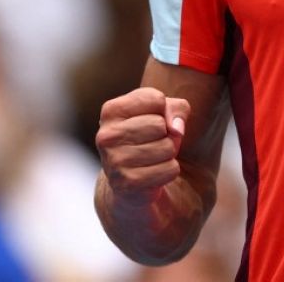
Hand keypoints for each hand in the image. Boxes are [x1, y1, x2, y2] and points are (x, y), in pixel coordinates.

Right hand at [97, 87, 190, 204]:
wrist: (131, 180)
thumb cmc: (149, 136)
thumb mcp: (163, 112)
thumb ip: (177, 108)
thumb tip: (177, 129)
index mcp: (111, 111)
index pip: (156, 100)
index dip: (164, 111)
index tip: (150, 120)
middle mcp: (106, 135)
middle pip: (160, 125)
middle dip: (166, 134)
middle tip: (152, 143)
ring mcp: (114, 161)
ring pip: (167, 147)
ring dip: (168, 154)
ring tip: (152, 158)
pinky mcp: (127, 183)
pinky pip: (170, 169)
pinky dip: (169, 171)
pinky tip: (153, 173)